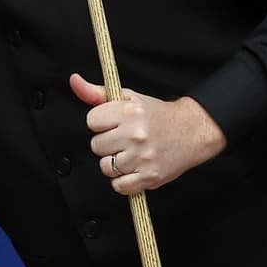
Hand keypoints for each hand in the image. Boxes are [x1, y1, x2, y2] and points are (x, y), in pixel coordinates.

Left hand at [74, 73, 226, 194]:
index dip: (100, 123)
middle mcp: (136, 134)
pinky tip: (133, 168)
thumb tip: (74, 81)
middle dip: (107, 143)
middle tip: (124, 138)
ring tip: (129, 153)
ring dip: (114, 162)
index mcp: (129, 112)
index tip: (113, 123)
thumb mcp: (128, 97)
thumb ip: (97, 93)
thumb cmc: (157, 115)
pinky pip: (119, 186)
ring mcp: (143, 157)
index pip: (91, 121)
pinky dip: (123, 181)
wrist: (192, 131)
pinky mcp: (150, 177)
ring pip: (106, 167)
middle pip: (96, 145)